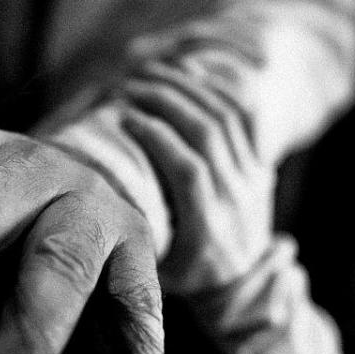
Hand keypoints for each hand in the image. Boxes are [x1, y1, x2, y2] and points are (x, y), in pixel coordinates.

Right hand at [119, 61, 274, 293]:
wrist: (241, 280)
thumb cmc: (185, 275)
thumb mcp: (158, 271)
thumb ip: (135, 239)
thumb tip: (96, 205)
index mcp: (208, 233)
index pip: (190, 172)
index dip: (159, 138)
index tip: (126, 118)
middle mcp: (236, 202)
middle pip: (208, 135)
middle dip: (167, 101)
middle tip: (131, 84)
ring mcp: (252, 181)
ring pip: (226, 119)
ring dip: (187, 88)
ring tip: (151, 72)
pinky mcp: (259, 164)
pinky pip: (243, 116)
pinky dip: (214, 89)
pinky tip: (187, 72)